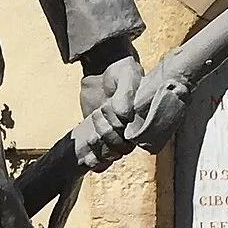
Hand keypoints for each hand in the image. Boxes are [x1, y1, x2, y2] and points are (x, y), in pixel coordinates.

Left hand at [74, 46, 189, 169]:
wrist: (103, 67)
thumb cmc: (121, 71)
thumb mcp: (126, 76)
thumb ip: (126, 94)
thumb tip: (124, 115)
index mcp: (141, 118)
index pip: (134, 138)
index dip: (122, 132)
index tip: (111, 114)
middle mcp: (129, 129)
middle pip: (121, 148)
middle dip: (109, 136)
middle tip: (98, 115)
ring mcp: (114, 134)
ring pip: (111, 155)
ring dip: (100, 149)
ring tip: (92, 137)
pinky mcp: (99, 135)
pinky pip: (100, 157)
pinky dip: (94, 160)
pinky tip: (87, 159)